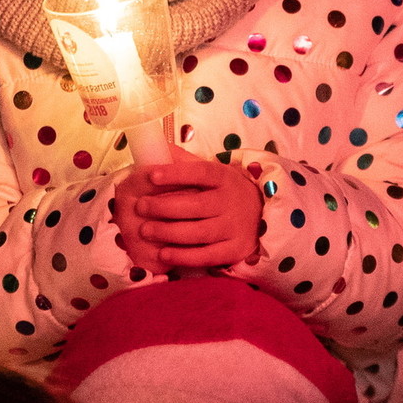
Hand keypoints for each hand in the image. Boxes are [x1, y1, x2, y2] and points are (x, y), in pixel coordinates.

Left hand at [114, 146, 262, 272]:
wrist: (262, 215)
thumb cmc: (226, 191)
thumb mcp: (213, 172)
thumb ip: (186, 162)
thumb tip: (158, 146)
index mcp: (224, 177)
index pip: (200, 172)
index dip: (175, 173)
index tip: (151, 175)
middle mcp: (232, 201)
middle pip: (196, 205)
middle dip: (164, 207)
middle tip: (140, 207)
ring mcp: (235, 227)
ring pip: (199, 232)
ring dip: (168, 232)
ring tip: (145, 231)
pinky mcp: (235, 250)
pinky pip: (207, 256)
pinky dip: (184, 256)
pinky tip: (163, 254)